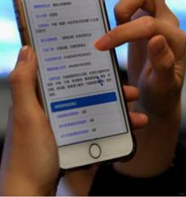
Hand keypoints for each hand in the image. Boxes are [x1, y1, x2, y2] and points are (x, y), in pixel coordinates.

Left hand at [0, 46, 148, 195]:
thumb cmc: (27, 159)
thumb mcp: (26, 117)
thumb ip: (24, 83)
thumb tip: (28, 50)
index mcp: (40, 100)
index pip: (65, 75)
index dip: (84, 65)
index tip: (103, 57)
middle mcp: (53, 111)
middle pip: (87, 92)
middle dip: (112, 90)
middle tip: (131, 91)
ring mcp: (64, 128)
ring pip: (97, 111)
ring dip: (119, 111)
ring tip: (137, 113)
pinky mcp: (73, 143)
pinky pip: (98, 131)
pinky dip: (116, 130)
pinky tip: (131, 131)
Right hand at [94, 0, 185, 175]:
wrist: (160, 94)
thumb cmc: (161, 93)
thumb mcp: (163, 86)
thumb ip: (163, 64)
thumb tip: (157, 39)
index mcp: (174, 39)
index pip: (148, 25)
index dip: (121, 33)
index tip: (100, 47)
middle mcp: (169, 21)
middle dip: (125, 5)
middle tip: (114, 24)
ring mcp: (159, 13)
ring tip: (118, 5)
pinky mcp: (148, 11)